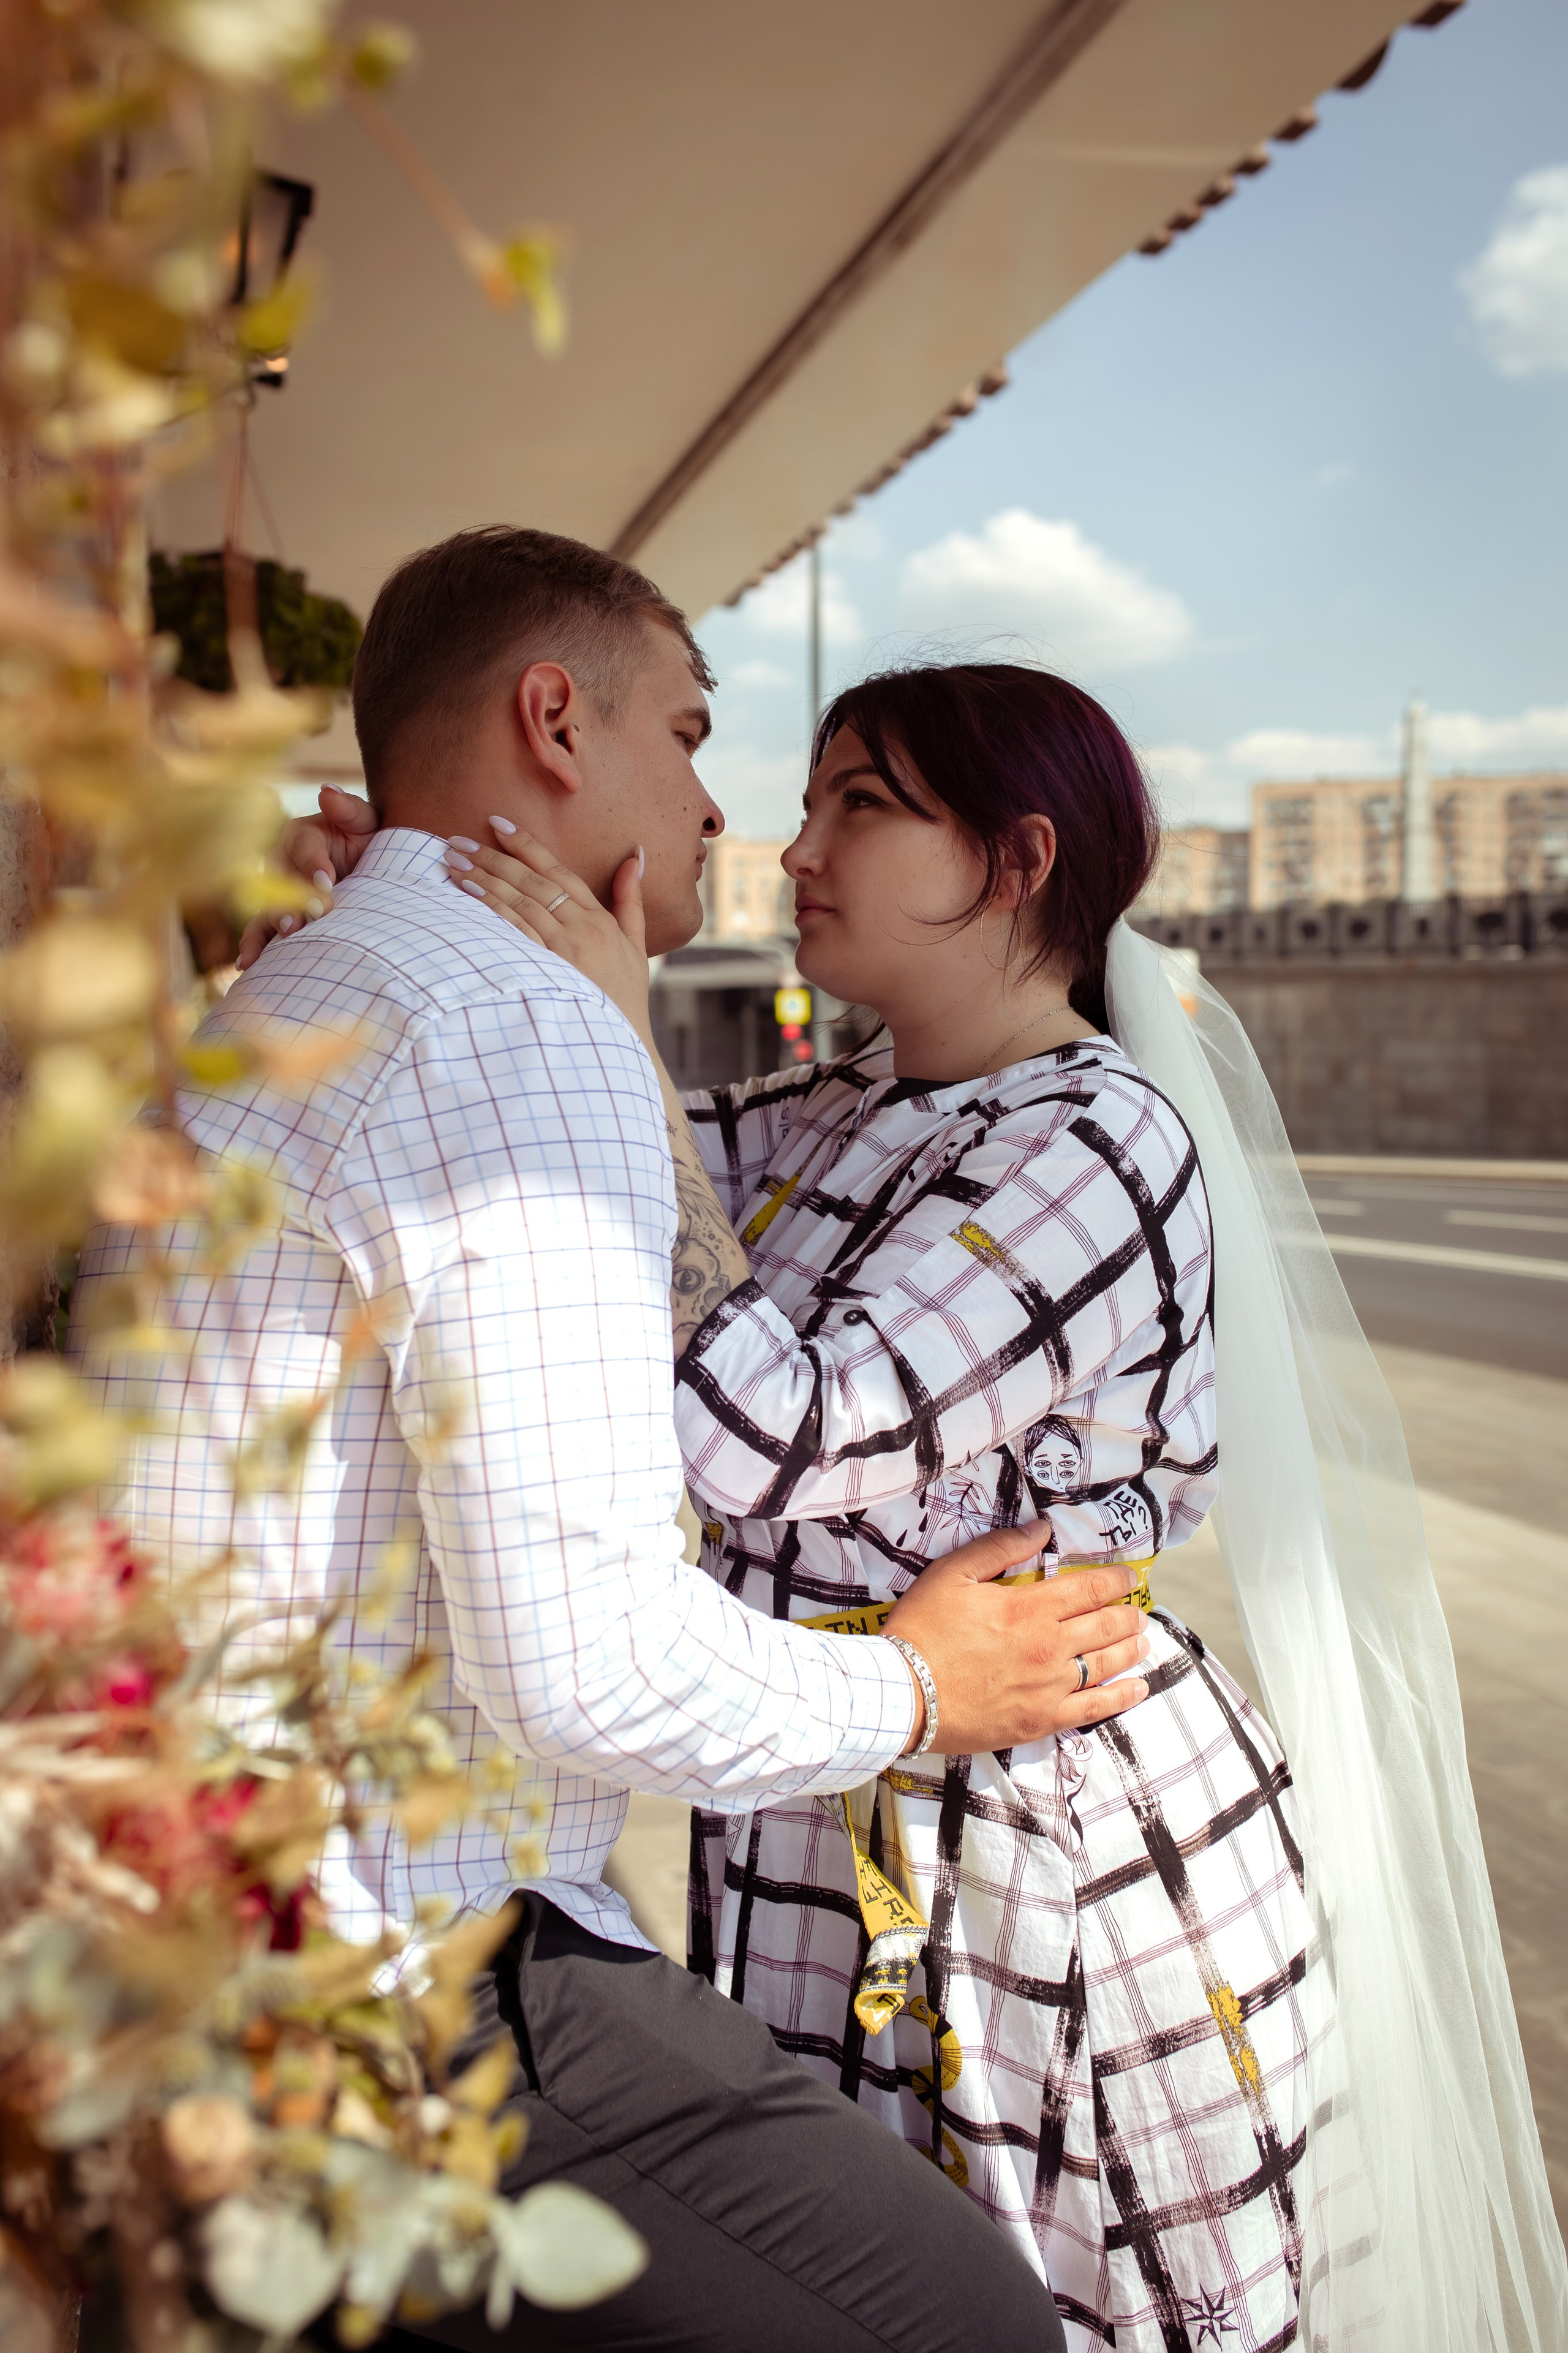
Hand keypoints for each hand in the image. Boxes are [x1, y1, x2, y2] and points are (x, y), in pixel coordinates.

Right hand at [235, 785, 376, 968]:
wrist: (373, 867)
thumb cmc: (367, 838)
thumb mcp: (365, 820)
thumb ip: (348, 808)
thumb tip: (326, 792)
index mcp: (300, 835)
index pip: (302, 849)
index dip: (313, 865)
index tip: (328, 883)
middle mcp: (281, 861)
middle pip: (276, 880)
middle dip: (286, 900)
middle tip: (300, 920)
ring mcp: (277, 891)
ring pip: (263, 906)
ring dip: (268, 924)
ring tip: (275, 942)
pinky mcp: (280, 914)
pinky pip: (261, 929)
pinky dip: (253, 945)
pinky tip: (247, 964)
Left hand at [444, 825, 652, 1046]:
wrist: (620, 1042)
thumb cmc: (625, 996)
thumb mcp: (636, 944)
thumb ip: (630, 899)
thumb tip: (635, 855)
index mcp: (599, 918)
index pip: (558, 871)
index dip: (527, 845)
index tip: (498, 824)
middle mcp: (580, 927)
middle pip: (531, 882)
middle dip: (494, 857)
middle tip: (460, 840)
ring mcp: (562, 948)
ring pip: (519, 902)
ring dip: (485, 878)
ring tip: (454, 861)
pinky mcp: (546, 968)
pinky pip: (514, 930)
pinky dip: (491, 908)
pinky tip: (468, 893)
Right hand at [882, 1525, 1149, 1753]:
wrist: (903, 1694)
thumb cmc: (922, 1631)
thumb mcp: (951, 1574)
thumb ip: (999, 1549)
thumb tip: (1040, 1529)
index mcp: (1029, 1609)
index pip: (1088, 1590)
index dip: (1114, 1581)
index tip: (1129, 1578)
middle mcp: (1048, 1647)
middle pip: (1104, 1627)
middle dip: (1126, 1616)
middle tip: (1138, 1612)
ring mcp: (1048, 1688)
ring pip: (1105, 1665)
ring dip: (1129, 1650)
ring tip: (1142, 1642)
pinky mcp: (1041, 1721)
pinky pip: (1093, 1709)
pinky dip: (1121, 1697)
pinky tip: (1137, 1689)